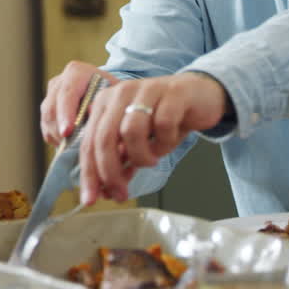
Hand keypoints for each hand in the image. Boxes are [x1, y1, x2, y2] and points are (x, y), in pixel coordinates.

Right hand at [40, 61, 118, 145]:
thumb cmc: (113, 93)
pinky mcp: (47, 108)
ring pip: (46, 119)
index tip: (68, 132)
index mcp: (77, 72)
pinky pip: (45, 127)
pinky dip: (55, 138)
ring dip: (57, 136)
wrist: (106, 90)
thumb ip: (106, 103)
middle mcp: (61, 81)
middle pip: (51, 107)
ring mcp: (51, 94)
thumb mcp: (115, 95)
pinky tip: (69, 144)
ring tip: (72, 147)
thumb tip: (93, 116)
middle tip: (69, 146)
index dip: (65, 113)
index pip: (66, 93)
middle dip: (59, 129)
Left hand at [78, 72, 229, 204]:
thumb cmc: (165, 117)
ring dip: (141, 156)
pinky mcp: (173, 93)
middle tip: (121, 193)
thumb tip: (107, 190)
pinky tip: (168, 143)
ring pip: (131, 131)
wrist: (200, 95)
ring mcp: (147, 89)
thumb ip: (120, 160)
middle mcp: (121, 92)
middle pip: (105, 138)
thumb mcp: (138, 140)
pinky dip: (165, 143)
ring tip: (152, 160)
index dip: (89, 174)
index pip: (89, 142)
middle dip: (110, 172)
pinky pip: (163, 125)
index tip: (91, 199)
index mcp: (105, 102)